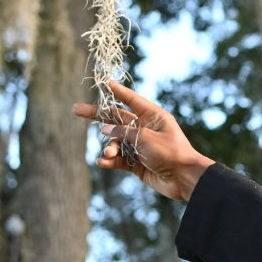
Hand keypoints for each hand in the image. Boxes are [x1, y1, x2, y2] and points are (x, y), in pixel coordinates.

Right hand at [72, 80, 214, 200]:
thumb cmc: (170, 153)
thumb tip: (106, 129)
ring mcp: (140, 146)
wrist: (184, 179)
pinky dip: (111, 161)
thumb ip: (124, 132)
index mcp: (153, 117)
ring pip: (116, 142)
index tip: (103, 82)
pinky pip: (120, 159)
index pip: (131, 100)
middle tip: (76, 110)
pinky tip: (103, 162)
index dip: (117, 91)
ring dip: (110, 147)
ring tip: (108, 153)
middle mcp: (145, 129)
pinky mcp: (138, 163)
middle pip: (117, 119)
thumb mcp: (145, 138)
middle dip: (98, 115)